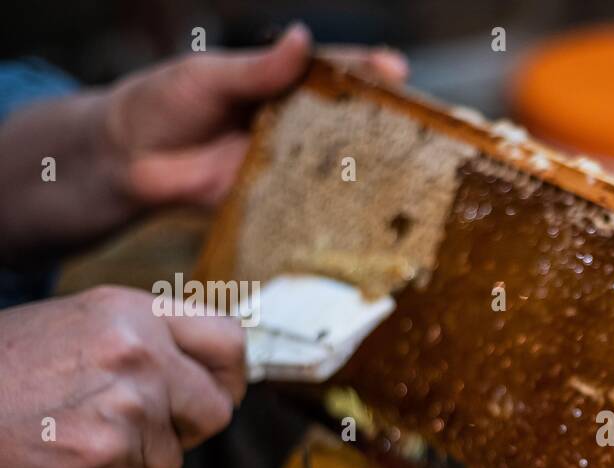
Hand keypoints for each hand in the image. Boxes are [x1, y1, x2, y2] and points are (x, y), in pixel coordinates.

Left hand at [0, 25, 407, 257]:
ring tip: (408, 170)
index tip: (396, 70)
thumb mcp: (208, 77)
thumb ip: (257, 69)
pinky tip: (366, 213)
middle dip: (385, 122)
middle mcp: (292, 123)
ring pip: (336, 163)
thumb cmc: (161, 104)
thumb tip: (301, 41)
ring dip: (370, 168)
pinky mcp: (275, 200)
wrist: (125, 161)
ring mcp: (286, 163)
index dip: (366, 72)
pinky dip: (335, 208)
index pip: (331, 73)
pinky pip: (309, 203)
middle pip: (346, 120)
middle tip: (420, 125)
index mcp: (279, 84)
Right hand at [0, 286, 244, 467]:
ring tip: (76, 432)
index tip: (216, 393)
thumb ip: (146, 342)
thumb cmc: (3, 368)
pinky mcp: (107, 457)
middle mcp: (140, 353)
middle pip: (216, 410)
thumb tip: (210, 376)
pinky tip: (62, 456)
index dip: (228, 377)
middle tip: (138, 427)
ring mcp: (127, 406)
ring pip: (173, 458)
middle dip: (186, 429)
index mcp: (134, 313)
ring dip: (135, 459)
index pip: (229, 342)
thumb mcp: (79, 324)